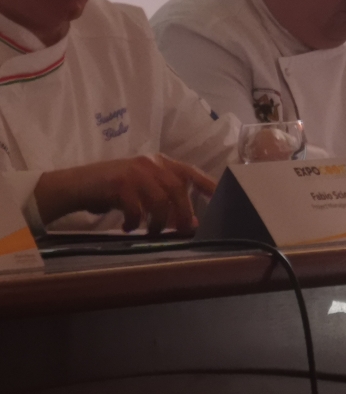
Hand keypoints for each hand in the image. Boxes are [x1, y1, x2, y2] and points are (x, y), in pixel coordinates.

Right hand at [34, 154, 216, 233]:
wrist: (76, 185)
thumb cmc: (114, 190)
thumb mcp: (143, 190)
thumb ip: (166, 202)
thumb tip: (191, 224)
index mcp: (160, 162)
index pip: (190, 172)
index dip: (207, 185)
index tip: (221, 198)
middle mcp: (150, 163)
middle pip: (176, 189)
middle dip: (182, 213)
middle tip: (181, 231)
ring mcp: (134, 171)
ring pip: (159, 200)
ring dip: (159, 221)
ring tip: (152, 232)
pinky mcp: (118, 183)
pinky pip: (136, 208)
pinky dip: (135, 222)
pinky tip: (129, 228)